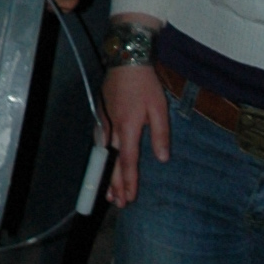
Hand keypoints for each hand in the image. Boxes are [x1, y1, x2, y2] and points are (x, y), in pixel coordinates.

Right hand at [104, 61, 169, 209]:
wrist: (125, 61)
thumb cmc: (145, 84)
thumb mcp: (159, 109)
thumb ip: (161, 135)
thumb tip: (162, 159)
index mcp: (128, 128)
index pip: (127, 161)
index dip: (129, 181)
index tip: (130, 198)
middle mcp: (113, 128)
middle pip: (112, 162)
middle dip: (115, 184)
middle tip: (117, 203)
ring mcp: (104, 121)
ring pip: (104, 154)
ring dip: (106, 173)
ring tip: (108, 191)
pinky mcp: (101, 115)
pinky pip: (101, 142)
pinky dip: (103, 157)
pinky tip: (104, 163)